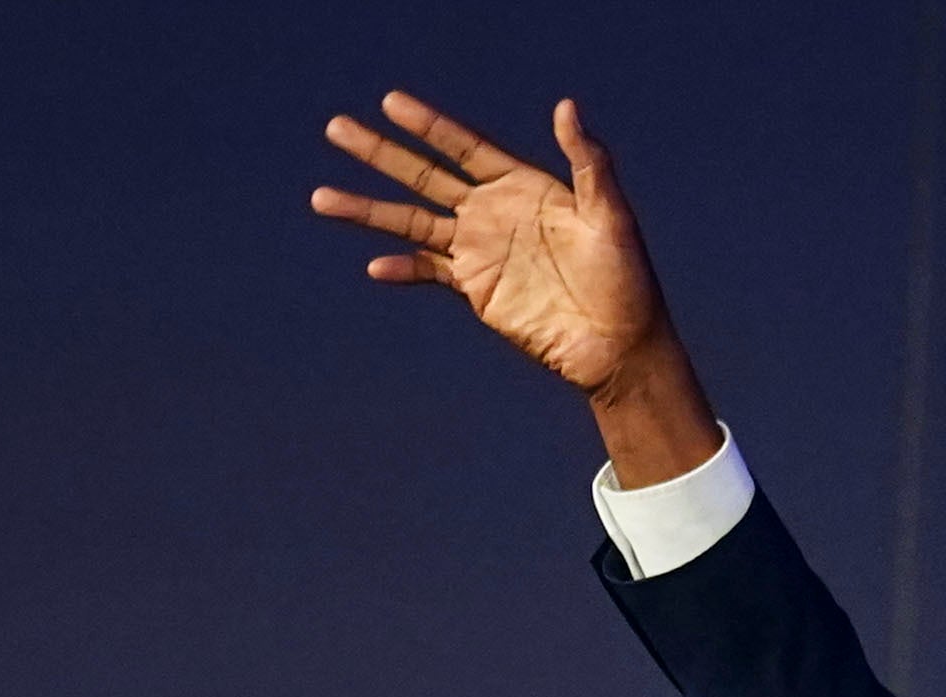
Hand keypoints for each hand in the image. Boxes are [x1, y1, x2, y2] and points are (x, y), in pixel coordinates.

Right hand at [312, 92, 716, 475]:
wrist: (617, 345)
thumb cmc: (625, 278)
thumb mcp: (610, 214)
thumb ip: (587, 162)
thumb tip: (567, 105)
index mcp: (522, 185)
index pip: (464, 146)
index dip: (427, 124)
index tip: (389, 102)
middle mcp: (492, 211)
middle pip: (424, 174)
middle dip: (380, 152)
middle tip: (336, 128)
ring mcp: (479, 250)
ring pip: (411, 222)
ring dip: (367, 209)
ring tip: (320, 197)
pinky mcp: (475, 289)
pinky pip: (428, 272)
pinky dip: (402, 270)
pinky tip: (375, 266)